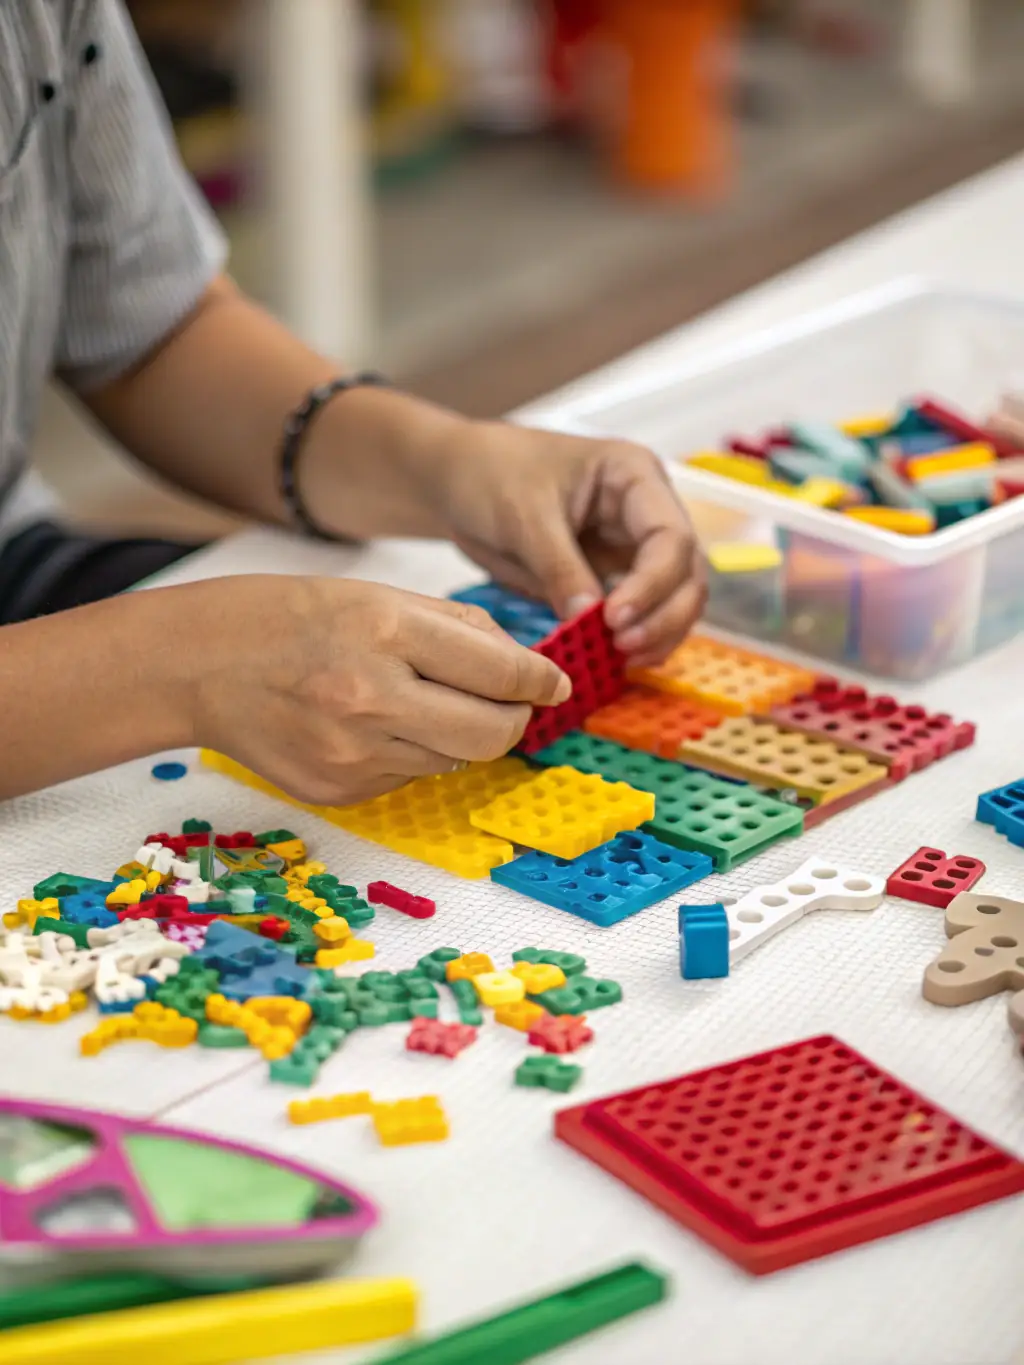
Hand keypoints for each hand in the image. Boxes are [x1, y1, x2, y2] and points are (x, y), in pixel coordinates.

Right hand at [190, 575, 569, 805]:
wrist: (200, 665)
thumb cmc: (293, 619)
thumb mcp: (380, 597)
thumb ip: (461, 630)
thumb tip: (529, 672)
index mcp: (386, 631)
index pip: (501, 672)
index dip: (539, 680)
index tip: (552, 682)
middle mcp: (371, 698)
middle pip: (492, 734)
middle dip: (514, 720)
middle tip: (508, 704)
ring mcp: (353, 754)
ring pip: (455, 760)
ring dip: (458, 734)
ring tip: (415, 700)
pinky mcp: (339, 792)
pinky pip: (410, 778)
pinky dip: (412, 753)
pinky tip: (371, 724)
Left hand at [432, 421, 704, 665]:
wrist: (460, 480)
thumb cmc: (492, 474)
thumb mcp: (523, 518)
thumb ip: (559, 568)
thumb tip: (590, 620)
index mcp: (634, 476)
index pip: (670, 537)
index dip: (652, 584)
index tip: (615, 619)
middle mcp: (646, 512)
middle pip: (685, 572)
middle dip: (664, 615)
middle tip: (622, 648)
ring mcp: (632, 546)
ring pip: (674, 598)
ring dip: (658, 633)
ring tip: (622, 661)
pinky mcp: (612, 577)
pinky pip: (640, 613)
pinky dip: (636, 639)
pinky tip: (615, 661)